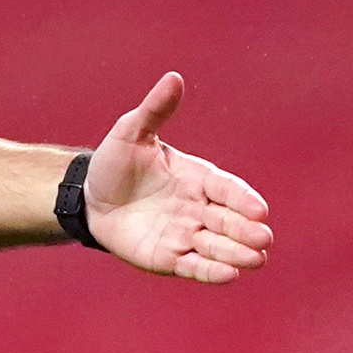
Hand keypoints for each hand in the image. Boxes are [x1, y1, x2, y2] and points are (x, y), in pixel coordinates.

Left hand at [85, 72, 272, 282]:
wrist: (89, 198)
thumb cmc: (114, 163)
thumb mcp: (132, 132)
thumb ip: (155, 109)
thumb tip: (174, 77)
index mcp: (196, 177)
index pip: (226, 188)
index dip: (242, 199)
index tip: (259, 209)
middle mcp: (197, 208)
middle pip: (228, 221)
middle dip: (246, 230)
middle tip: (263, 239)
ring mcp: (185, 234)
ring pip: (217, 246)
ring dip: (237, 253)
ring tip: (255, 259)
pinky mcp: (170, 258)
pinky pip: (195, 266)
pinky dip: (213, 272)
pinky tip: (230, 275)